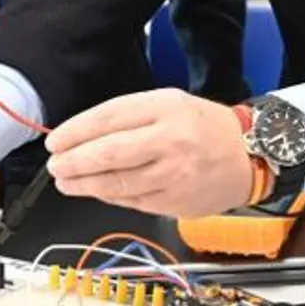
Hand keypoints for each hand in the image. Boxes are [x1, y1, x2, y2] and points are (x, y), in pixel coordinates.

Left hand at [44, 88, 252, 218]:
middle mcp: (170, 140)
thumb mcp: (170, 103)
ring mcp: (174, 174)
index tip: (56, 141)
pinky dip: (109, 196)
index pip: (109, 118)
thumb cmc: (206, 127)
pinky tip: (96, 191)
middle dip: (74, 161)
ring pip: (118, 182)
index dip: (76, 131)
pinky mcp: (175, 201)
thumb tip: (83, 136)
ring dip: (84, 185)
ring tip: (66, 182)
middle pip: (110, 152)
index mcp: (166, 108)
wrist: (249, 156)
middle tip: (55, 165)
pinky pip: (132, 200)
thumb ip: (130, 116)